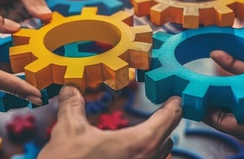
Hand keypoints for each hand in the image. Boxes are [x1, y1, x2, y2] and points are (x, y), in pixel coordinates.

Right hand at [39, 86, 181, 158]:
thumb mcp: (68, 131)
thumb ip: (73, 106)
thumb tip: (70, 90)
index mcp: (139, 144)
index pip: (168, 118)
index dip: (173, 105)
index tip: (174, 98)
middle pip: (166, 138)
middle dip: (163, 124)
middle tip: (158, 112)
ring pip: (159, 156)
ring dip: (155, 143)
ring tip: (143, 134)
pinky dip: (144, 157)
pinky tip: (127, 155)